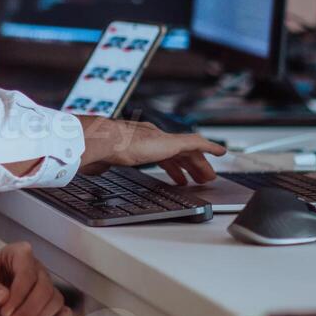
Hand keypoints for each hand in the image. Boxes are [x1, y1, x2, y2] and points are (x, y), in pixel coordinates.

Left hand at [0, 244, 72, 315]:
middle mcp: (33, 267)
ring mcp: (42, 286)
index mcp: (16, 254)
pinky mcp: (45, 305)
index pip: (27, 272)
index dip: (19, 294)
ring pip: (55, 300)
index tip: (4, 313)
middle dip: (30, 310)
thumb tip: (2, 296)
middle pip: (45, 288)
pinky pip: (62, 312)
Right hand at [74, 115, 225, 181]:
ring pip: (189, 150)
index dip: (173, 165)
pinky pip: (197, 142)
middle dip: (190, 166)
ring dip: (200, 164)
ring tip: (208, 177)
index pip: (161, 154)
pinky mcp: (171, 141)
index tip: (179, 175)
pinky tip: (221, 152)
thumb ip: (103, 164)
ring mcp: (163, 138)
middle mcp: (153, 137)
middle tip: (199, 178)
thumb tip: (94, 169)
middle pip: (178, 152)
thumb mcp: (103, 160)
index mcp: (139, 141)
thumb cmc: (100, 149)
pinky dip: (210, 146)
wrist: (104, 140)